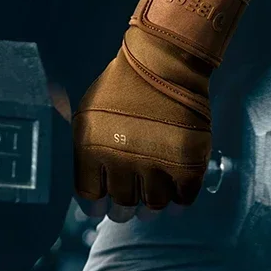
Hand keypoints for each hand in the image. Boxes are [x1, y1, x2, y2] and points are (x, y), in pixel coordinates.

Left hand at [72, 26, 212, 210]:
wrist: (163, 63)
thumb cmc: (121, 87)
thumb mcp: (86, 114)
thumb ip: (82, 148)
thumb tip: (82, 184)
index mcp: (92, 150)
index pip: (90, 198)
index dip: (96, 205)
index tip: (101, 205)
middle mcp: (122, 161)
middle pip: (121, 206)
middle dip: (123, 207)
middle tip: (127, 203)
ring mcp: (157, 164)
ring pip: (152, 206)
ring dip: (150, 205)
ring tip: (150, 195)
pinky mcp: (188, 164)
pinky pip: (183, 200)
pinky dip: (179, 200)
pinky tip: (174, 191)